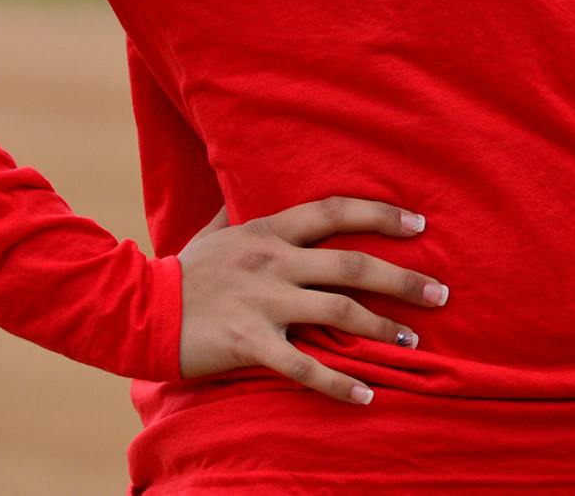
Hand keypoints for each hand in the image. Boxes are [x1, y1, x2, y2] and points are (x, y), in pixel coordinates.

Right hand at [177, 196, 445, 403]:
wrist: (133, 311)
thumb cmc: (181, 272)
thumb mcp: (213, 231)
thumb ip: (238, 208)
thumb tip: (244, 179)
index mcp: (270, 231)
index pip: (336, 212)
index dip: (382, 214)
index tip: (420, 223)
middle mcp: (274, 262)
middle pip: (353, 265)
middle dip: (403, 279)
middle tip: (441, 292)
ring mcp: (263, 302)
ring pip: (339, 312)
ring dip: (383, 328)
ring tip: (413, 341)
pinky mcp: (250, 343)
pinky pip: (304, 366)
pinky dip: (339, 384)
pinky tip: (366, 396)